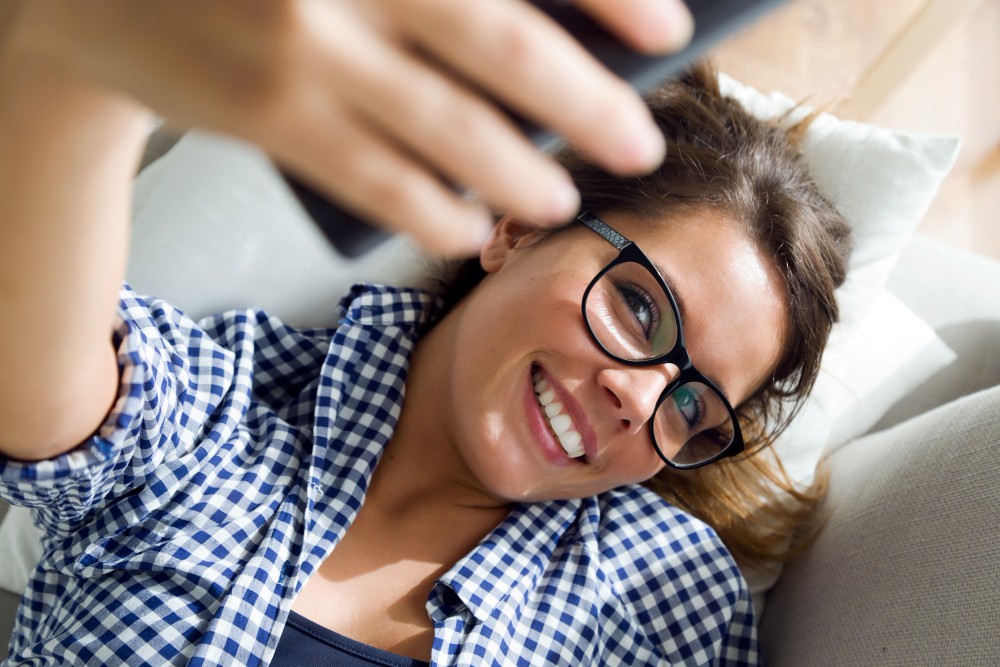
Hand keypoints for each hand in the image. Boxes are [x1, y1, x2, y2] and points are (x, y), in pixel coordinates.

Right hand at [11, 0, 692, 254]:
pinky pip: (384, 186)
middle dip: (594, 109)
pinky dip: (440, 215)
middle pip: (510, 55)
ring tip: (560, 200)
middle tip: (639, 145)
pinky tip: (471, 227)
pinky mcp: (276, 124)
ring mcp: (312, 55)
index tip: (669, 34)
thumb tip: (551, 32)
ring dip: (525, 178)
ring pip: (453, 135)